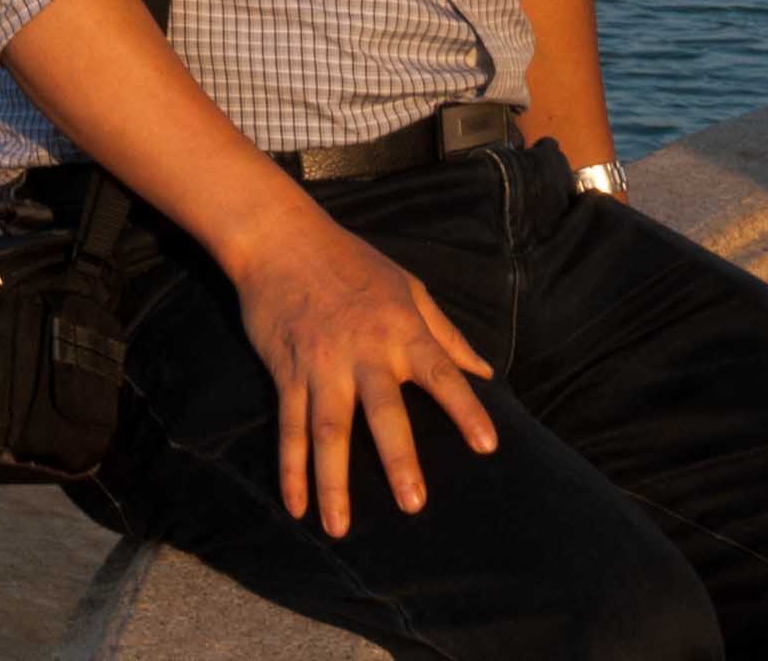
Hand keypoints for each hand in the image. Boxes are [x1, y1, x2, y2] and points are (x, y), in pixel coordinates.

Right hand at [222, 207, 499, 536]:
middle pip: (382, 412)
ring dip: (333, 481)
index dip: (464, 409)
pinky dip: (291, 468)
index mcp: (401, 330)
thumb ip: (446, 334)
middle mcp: (363, 352)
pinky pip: (288, 427)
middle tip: (413, 504)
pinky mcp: (287, 371)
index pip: (441, 373)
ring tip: (341, 528)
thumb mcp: (408, 287)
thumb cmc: (350, 261)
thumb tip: (486, 372)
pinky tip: (298, 505)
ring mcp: (321, 365)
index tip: (487, 446)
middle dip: (398, 458)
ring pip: (327, 431)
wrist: (280, 239)